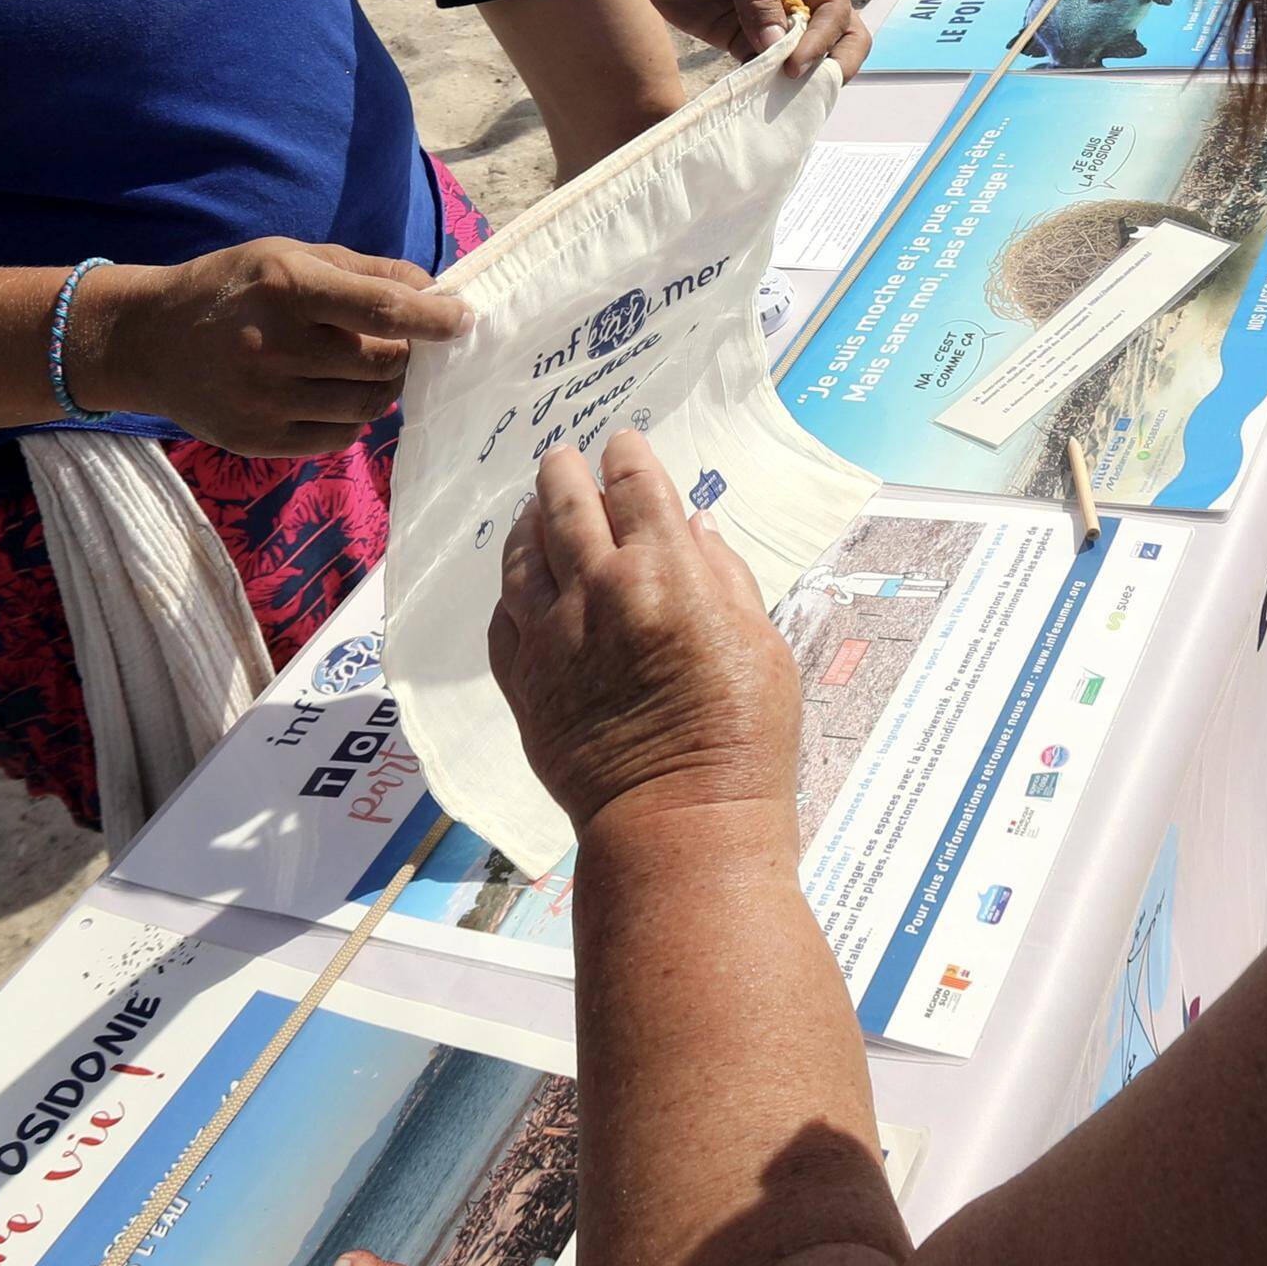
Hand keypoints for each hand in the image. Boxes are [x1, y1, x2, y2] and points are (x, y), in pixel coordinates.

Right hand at [86, 239, 470, 455]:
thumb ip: (364, 271)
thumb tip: (433, 288)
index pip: (383, 309)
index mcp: (286, 288)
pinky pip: (339, 435)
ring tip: (368, 364)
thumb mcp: (289, 255)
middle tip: (399, 340)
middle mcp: (275, 346)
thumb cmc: (232, 287)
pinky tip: (334, 390)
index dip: (434, 318)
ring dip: (385, 385)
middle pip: (384, 362)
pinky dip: (354, 414)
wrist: (148, 341)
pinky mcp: (258, 440)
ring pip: (368, 404)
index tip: (463, 319)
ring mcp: (265, 400)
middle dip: (407, 351)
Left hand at [491, 434, 800, 831]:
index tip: (623, 444)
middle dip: (564, 472)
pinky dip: (511, 588)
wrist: (678, 821)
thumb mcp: (762, 644)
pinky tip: (520, 582)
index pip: (635, 486)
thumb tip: (695, 527)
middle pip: (567, 505)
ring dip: (528, 522)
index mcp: (664, 572)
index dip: (628, 455)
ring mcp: (550, 636)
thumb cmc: (743, 736)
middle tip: (562, 458)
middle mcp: (597, 590)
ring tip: (533, 509)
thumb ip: (725, 577)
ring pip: (522, 555)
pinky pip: (504, 616)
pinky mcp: (523, 680)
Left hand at [637, 0, 863, 76]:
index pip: (835, 4)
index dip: (823, 36)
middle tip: (813, 87)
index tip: (796, 61)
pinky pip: (768, 68)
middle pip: (841, 34)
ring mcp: (777, 21)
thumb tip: (777, 44)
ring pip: (808, 57)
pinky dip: (766, 83)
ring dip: (800, 78)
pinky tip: (755, 94)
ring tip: (781, 95)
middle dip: (834, 62)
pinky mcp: (748, 41)